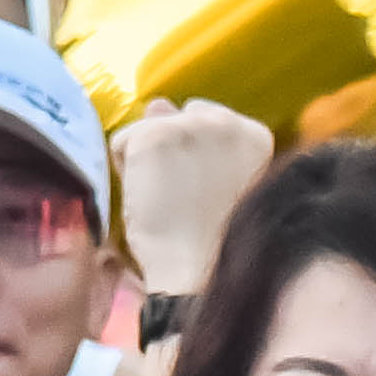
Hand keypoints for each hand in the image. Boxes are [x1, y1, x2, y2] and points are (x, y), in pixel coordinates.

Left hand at [112, 101, 271, 300]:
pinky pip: (121, 142)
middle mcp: (226, 121)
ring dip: (145, 164)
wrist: (199, 273)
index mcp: (254, 136)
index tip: (201, 191)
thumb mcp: (217, 184)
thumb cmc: (212, 243)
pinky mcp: (154, 136)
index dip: (193, 158)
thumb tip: (158, 103)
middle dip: (169, 153)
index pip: (204, 121)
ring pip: (145, 131)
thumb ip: (195, 141)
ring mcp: (189, 125)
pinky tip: (146, 199)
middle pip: (174, 120)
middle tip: (181, 200)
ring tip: (165, 201)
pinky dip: (124, 172)